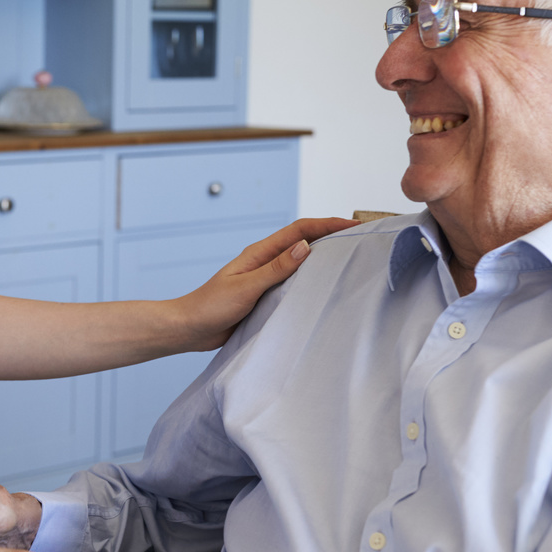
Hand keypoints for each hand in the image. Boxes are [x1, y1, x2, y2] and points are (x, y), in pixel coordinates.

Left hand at [176, 217, 357, 350]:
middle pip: (303, 242)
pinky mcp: (265, 296)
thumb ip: (275, 269)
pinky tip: (323, 288)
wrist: (190, 328)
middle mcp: (265, 262)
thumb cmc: (211, 306)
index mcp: (259, 253)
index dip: (327, 224)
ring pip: (300, 263)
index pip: (299, 231)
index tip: (353, 224)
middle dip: (331, 236)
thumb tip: (305, 246)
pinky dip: (310, 280)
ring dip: (323, 258)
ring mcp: (266, 278)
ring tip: (351, 259)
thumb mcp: (246, 287)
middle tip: (361, 238)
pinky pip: (293, 283)